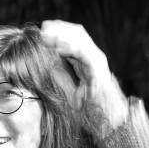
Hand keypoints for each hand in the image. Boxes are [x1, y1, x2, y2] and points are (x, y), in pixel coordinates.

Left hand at [40, 20, 127, 137]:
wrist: (107, 119)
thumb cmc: (89, 108)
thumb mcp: (68, 90)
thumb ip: (59, 76)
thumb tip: (46, 65)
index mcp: (86, 60)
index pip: (73, 38)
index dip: (58, 31)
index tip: (41, 30)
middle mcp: (93, 57)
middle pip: (77, 33)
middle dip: (59, 28)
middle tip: (42, 28)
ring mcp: (96, 61)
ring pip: (80, 38)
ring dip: (62, 34)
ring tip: (46, 34)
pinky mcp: (97, 68)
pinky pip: (83, 53)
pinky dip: (70, 47)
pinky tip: (57, 47)